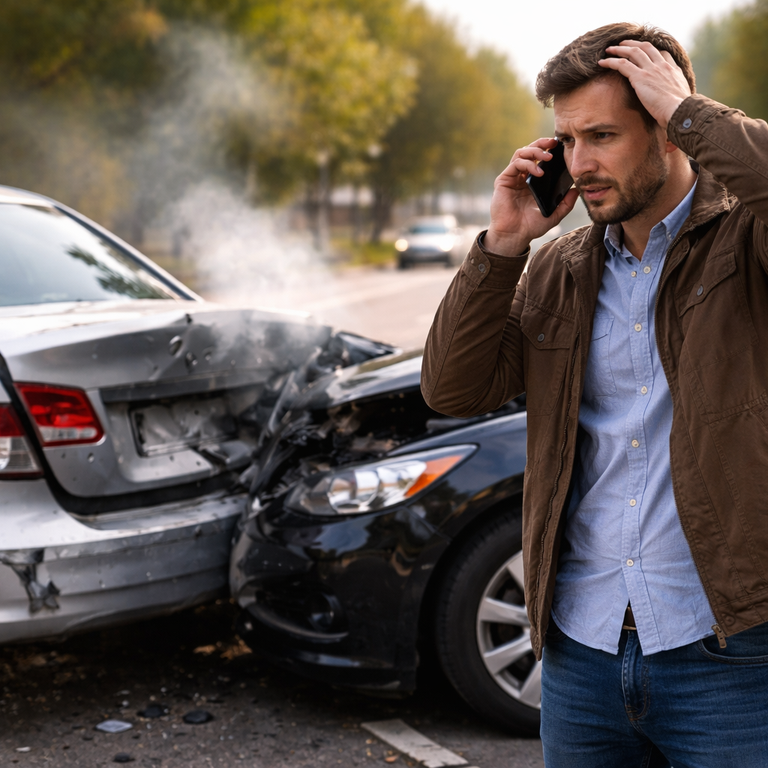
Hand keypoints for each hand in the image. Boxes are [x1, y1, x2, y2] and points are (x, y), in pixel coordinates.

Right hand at [485, 138, 578, 255]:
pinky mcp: (503, 180)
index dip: (548, 150)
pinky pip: (515, 164)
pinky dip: (528, 164)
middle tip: (553, 143)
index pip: (539, 159)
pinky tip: (538, 172)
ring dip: (535, 151)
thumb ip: (566, 203)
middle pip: (530, 151)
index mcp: (532, 182)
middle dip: (542, 144)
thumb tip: (577, 190)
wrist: (514, 235)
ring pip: (521, 153)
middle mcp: (521, 177)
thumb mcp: (554, 214)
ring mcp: (512, 178)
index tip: (560, 146)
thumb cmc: (531, 226)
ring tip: (547, 157)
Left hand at [598, 41, 691, 129]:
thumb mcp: (682, 98)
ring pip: (633, 52)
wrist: (679, 110)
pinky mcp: (640, 77)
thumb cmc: (680, 111)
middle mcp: (662, 65)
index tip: (643, 49)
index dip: (651, 49)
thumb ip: (675, 95)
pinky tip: (602, 62)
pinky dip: (611, 61)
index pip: (662, 53)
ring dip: (620, 49)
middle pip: (646, 47)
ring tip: (609, 49)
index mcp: (673, 70)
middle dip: (633, 44)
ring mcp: (651, 69)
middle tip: (622, 43)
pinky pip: (622, 65)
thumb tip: (674, 104)